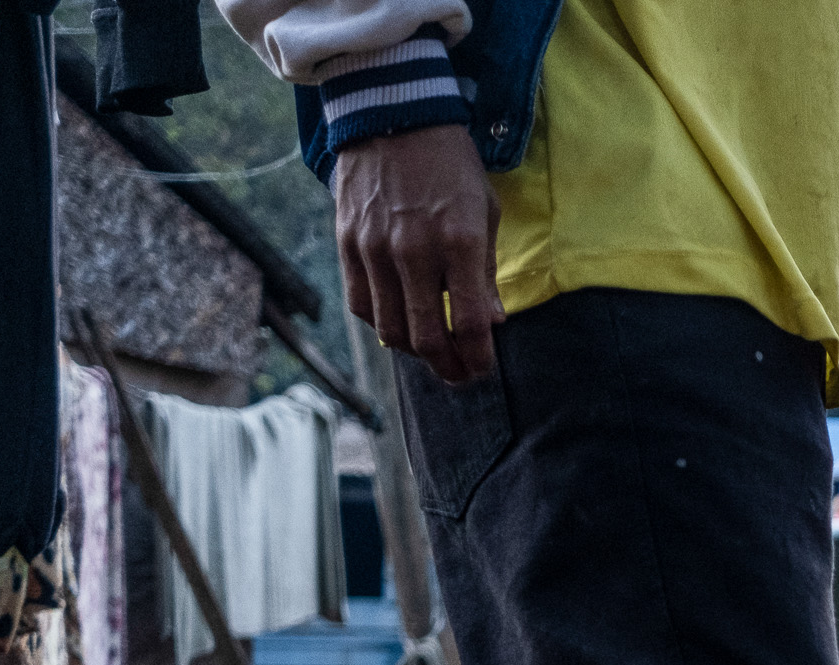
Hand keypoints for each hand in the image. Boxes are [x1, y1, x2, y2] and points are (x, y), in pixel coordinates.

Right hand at [334, 124, 504, 384]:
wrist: (394, 115)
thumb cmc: (450, 166)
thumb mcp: (485, 212)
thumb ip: (485, 273)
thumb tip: (491, 324)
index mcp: (459, 242)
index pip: (468, 324)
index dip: (478, 358)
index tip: (483, 369)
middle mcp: (414, 250)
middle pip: (425, 337)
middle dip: (447, 367)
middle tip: (460, 375)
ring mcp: (375, 248)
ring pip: (389, 329)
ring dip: (414, 352)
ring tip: (433, 353)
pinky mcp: (347, 242)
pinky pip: (361, 303)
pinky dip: (381, 324)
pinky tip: (399, 324)